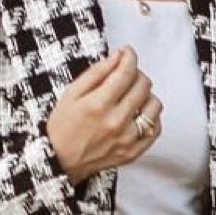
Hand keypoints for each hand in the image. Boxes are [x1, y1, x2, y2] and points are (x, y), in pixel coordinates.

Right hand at [47, 47, 160, 182]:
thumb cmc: (63, 127)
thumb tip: (118, 56)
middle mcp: (116, 121)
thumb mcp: (71, 93)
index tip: (128, 53)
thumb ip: (97, 72)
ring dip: (146, 95)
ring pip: (154, 105)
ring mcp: (127, 138)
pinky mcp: (134, 152)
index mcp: (99, 104)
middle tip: (126, 75)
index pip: (127, 72)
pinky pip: (155, 128)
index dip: (130, 57)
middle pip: (143, 85)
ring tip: (132, 96)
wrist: (60, 161)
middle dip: (136, 73)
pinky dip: (151, 116)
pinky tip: (138, 113)